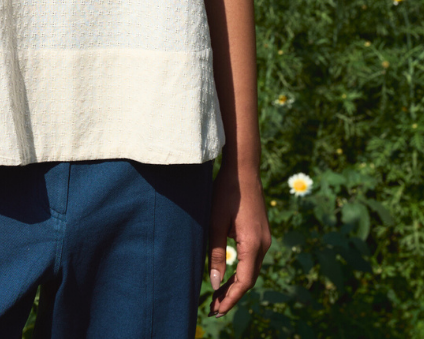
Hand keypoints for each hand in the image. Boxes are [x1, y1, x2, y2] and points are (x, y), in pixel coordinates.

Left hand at [207, 162, 270, 317]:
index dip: (230, 299)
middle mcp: (264, 244)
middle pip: (250, 279)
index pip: (244, 282)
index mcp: (253, 244)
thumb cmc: (226, 192)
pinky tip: (230, 275)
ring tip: (219, 296)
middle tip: (214, 308)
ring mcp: (265, 238)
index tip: (216, 310)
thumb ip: (216, 254)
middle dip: (233, 295)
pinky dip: (242, 271)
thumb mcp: (215, 222)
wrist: (243, 169)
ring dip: (238, 284)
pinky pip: (253, 259)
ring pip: (253, 270)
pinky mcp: (262, 232)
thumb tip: (216, 284)